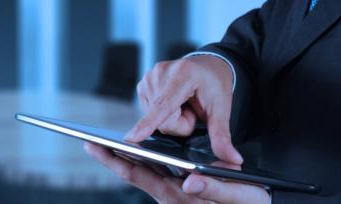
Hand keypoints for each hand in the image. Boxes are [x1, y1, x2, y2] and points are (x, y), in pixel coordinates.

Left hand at [84, 143, 269, 203]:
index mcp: (178, 196)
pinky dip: (141, 163)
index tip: (96, 146)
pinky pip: (153, 176)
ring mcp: (172, 194)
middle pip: (134, 175)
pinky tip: (137, 153)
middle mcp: (170, 196)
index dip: (117, 160)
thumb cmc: (250, 202)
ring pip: (142, 175)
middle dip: (111, 158)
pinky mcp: (178, 191)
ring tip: (107, 144)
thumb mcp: (238, 195)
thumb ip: (215, 189)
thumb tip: (190, 180)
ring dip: (124, 159)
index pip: (140, 176)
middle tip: (90, 143)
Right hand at [126, 55, 242, 163]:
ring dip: (170, 118)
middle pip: (162, 120)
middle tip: (192, 110)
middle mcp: (161, 72)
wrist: (208, 66)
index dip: (148, 123)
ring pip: (154, 119)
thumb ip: (222, 136)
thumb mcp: (222, 110)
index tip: (132, 138)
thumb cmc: (214, 85)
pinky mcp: (142, 83)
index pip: (164, 105)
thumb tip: (233, 160)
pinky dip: (162, 113)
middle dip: (178, 123)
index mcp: (183, 74)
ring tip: (183, 104)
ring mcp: (149, 76)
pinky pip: (149, 113)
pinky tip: (172, 102)